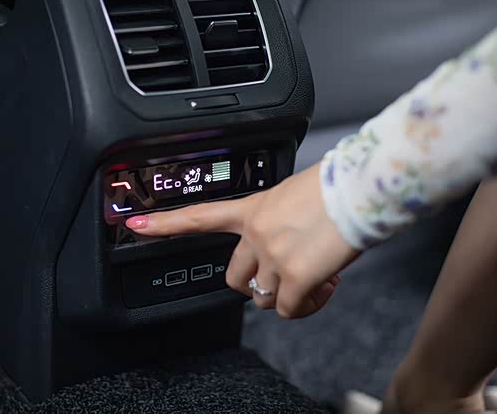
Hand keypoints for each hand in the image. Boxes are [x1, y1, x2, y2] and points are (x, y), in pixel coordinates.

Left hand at [125, 163, 359, 317]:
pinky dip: (307, 305)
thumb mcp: (296, 193)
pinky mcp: (295, 278)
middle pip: (234, 277)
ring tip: (316, 280)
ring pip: (265, 297)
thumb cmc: (338, 186)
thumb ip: (281, 216)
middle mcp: (256, 234)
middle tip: (281, 279)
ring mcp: (273, 257)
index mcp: (254, 208)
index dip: (164, 224)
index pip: (199, 216)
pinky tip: (325, 287)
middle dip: (255, 285)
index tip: (136, 225)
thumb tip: (293, 234)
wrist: (360, 190)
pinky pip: (289, 310)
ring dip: (288, 295)